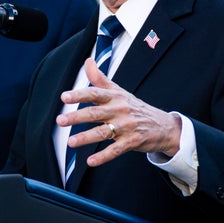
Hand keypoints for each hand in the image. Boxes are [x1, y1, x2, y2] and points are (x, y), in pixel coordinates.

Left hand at [56, 58, 181, 166]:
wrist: (163, 126)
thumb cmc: (135, 107)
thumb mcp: (119, 91)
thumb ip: (100, 78)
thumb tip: (87, 61)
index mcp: (115, 97)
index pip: (95, 93)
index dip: (79, 95)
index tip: (64, 97)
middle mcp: (120, 110)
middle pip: (96, 113)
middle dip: (77, 117)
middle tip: (60, 121)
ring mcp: (127, 127)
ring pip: (103, 132)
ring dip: (86, 138)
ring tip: (70, 142)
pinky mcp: (132, 142)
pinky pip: (116, 150)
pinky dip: (103, 156)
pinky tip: (90, 161)